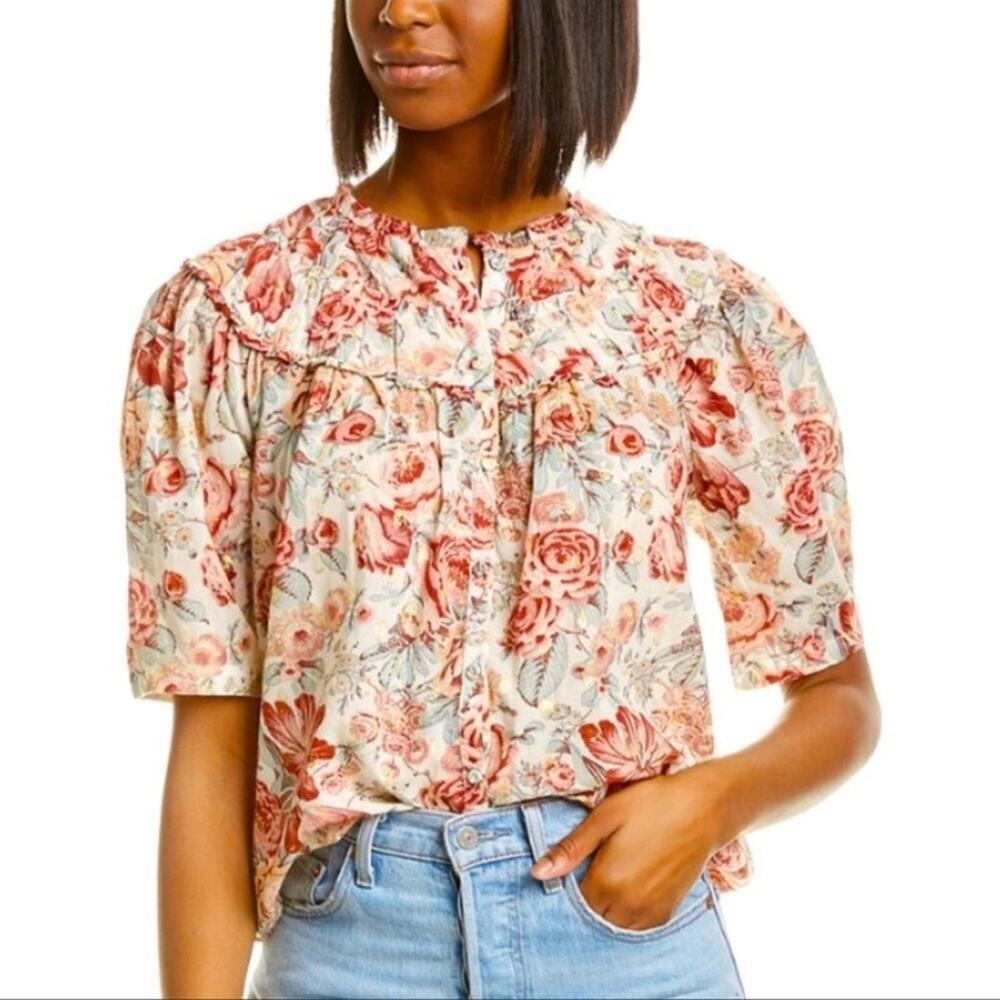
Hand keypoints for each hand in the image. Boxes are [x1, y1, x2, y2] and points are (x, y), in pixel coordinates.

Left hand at [528, 761, 734, 930]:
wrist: (703, 808)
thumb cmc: (651, 804)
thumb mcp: (605, 817)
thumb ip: (571, 848)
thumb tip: (537, 874)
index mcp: (607, 882)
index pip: (571, 901)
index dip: (567, 883)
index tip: (572, 864)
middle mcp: (628, 905)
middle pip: (591, 915)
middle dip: (585, 896)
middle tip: (592, 864)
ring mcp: (649, 913)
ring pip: (613, 923)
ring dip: (606, 906)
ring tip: (612, 872)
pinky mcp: (666, 912)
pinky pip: (636, 925)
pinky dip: (626, 912)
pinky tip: (630, 883)